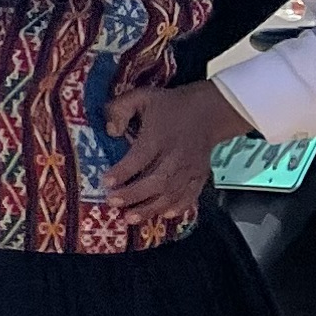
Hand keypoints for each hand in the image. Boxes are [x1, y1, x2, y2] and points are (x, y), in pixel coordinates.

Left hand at [104, 79, 247, 222]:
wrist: (209, 111)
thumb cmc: (169, 105)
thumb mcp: (141, 97)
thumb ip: (120, 109)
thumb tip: (111, 131)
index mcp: (160, 136)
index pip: (140, 156)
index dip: (123, 171)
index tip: (106, 182)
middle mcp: (177, 155)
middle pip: (157, 180)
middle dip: (134, 195)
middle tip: (112, 203)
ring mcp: (191, 168)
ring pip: (172, 193)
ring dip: (152, 207)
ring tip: (131, 218)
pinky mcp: (201, 175)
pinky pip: (191, 195)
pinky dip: (179, 207)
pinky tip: (165, 215)